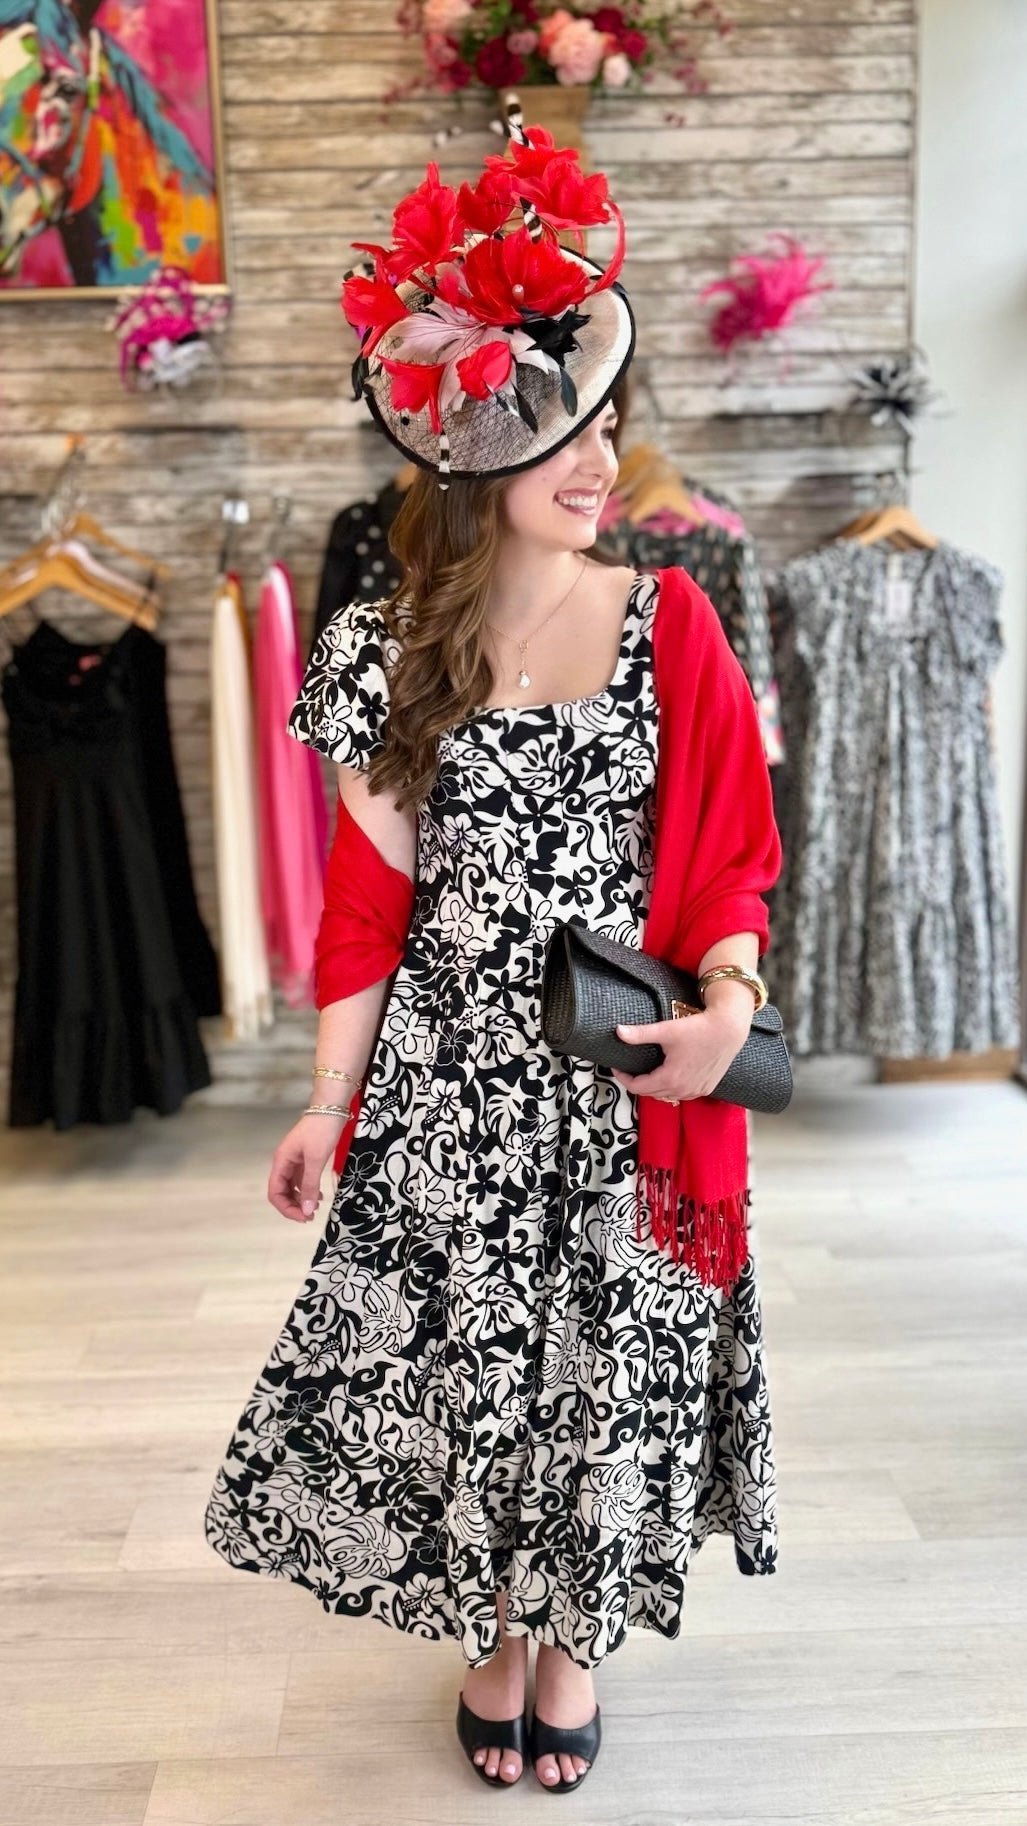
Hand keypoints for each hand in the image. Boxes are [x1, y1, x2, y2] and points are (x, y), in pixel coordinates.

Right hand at [268, 1112, 347, 1223]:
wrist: (332, 1108)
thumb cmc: (322, 1130)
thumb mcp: (316, 1159)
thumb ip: (310, 1185)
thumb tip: (306, 1210)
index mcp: (281, 1161)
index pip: (275, 1192)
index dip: (286, 1208)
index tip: (303, 1217)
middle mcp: (284, 1162)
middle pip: (282, 1191)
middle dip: (294, 1206)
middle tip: (310, 1217)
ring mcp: (295, 1160)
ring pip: (292, 1187)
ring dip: (301, 1199)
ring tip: (316, 1207)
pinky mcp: (305, 1158)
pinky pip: (301, 1179)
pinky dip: (308, 1190)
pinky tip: (318, 1195)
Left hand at [610, 1004, 749, 1103]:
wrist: (728, 1030)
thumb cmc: (698, 1029)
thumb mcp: (666, 1030)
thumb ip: (641, 1034)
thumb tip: (618, 1031)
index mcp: (670, 1078)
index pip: (637, 1088)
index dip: (624, 1078)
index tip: (618, 1067)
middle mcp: (683, 1090)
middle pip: (651, 1093)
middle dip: (638, 1082)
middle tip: (630, 1068)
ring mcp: (696, 1091)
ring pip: (667, 1095)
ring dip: (655, 1087)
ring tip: (648, 1072)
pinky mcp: (706, 1088)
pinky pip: (683, 1094)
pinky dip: (672, 1088)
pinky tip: (670, 1076)